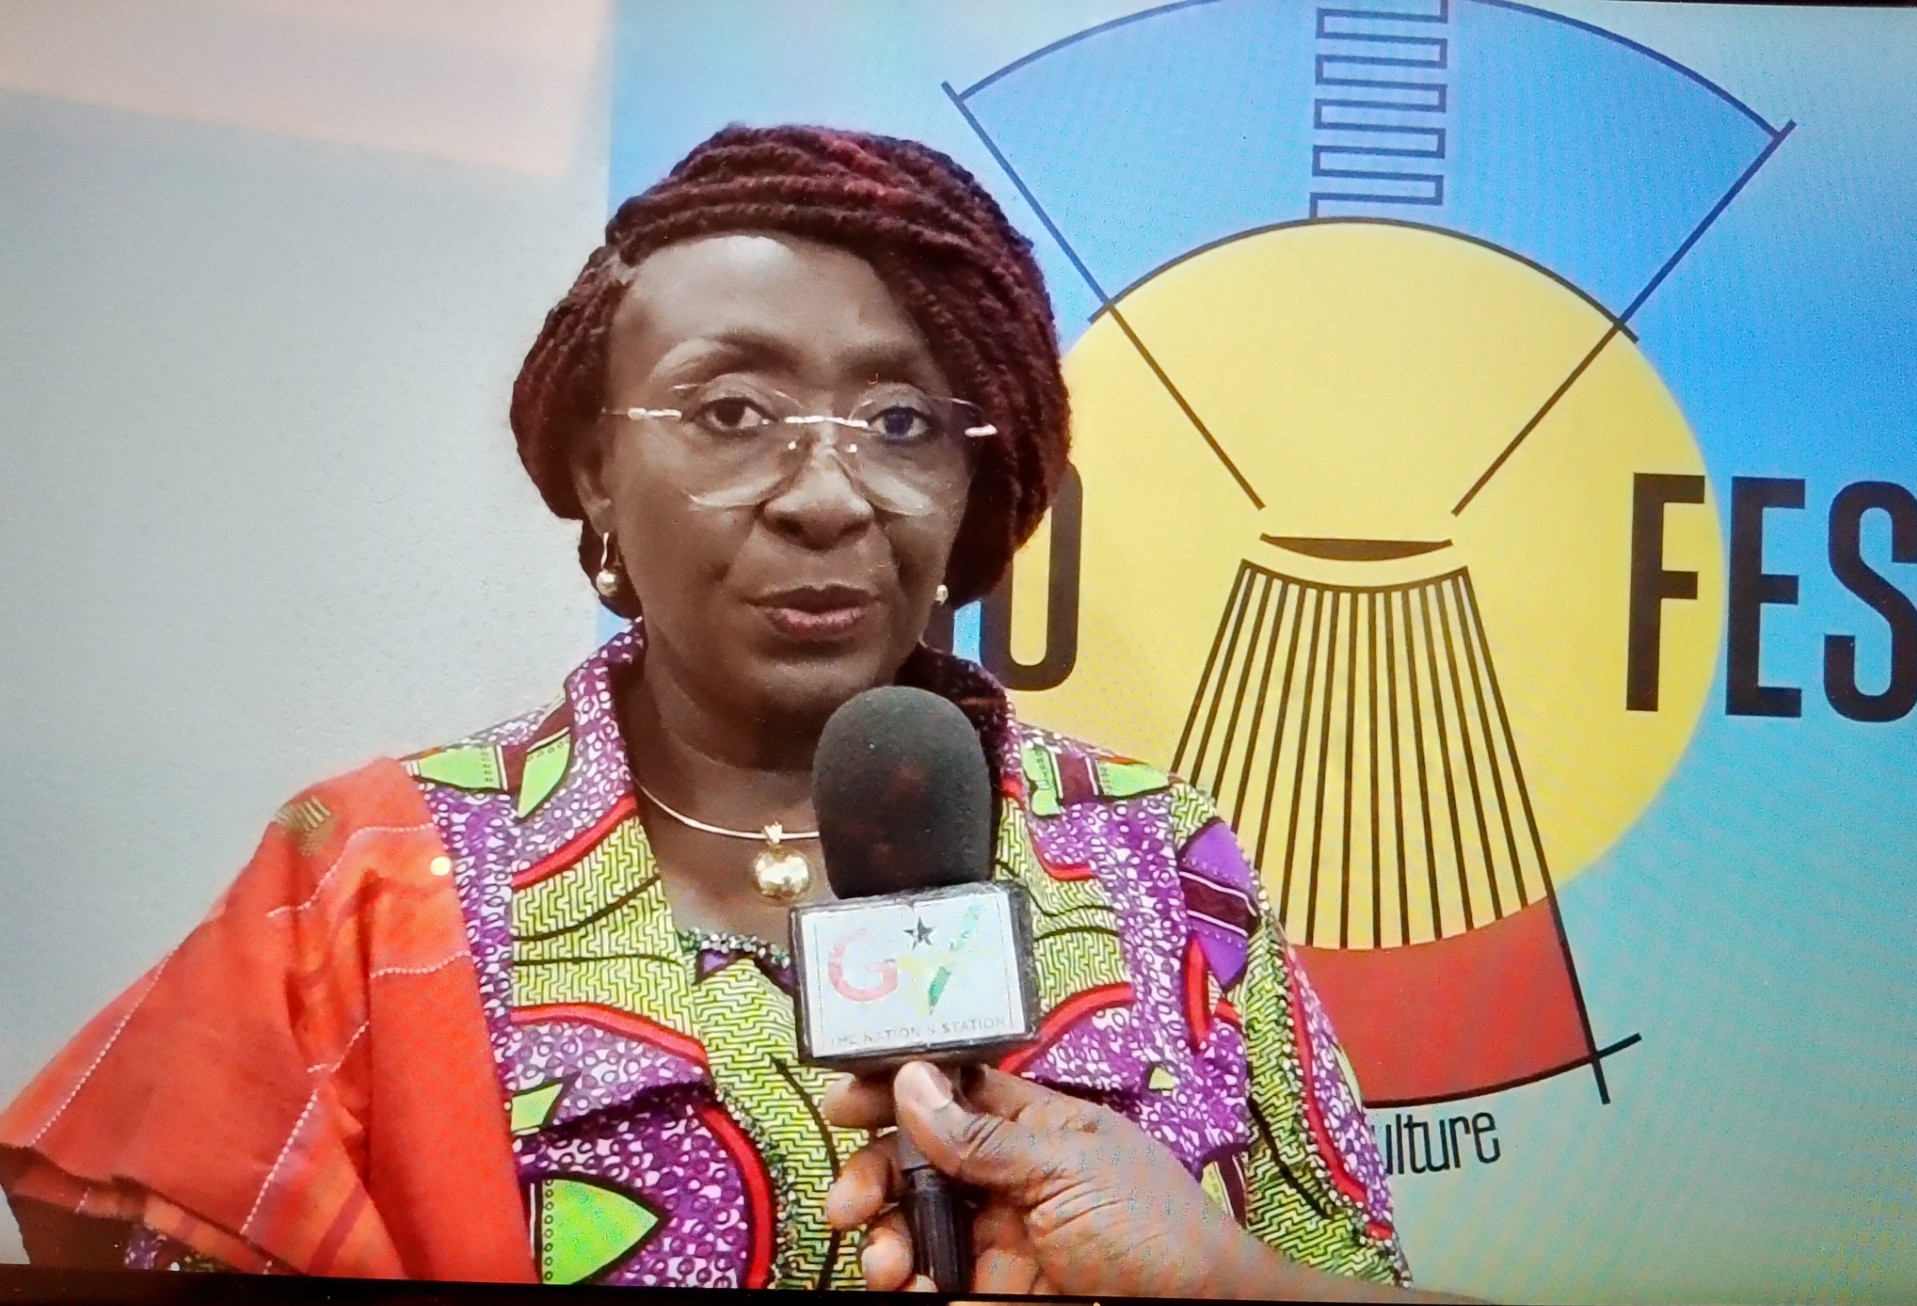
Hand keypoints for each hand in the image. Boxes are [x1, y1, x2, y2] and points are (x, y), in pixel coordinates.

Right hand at [822, 1061, 1265, 1297]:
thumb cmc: (1159, 1232)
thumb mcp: (1068, 1170)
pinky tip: (913, 1289)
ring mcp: (1001, 1238)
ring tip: (888, 1265)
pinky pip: (933, 1281)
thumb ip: (984, 1136)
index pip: (953, 1092)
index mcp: (1035, 1127)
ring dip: (887, 1239)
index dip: (897, 1090)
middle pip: (918, 1162)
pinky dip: (911, 1284)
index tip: (845, 1102)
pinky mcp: (995, 1290)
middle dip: (875, 1177)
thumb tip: (913, 1081)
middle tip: (849, 1203)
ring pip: (916, 1226)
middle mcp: (1010, 1178)